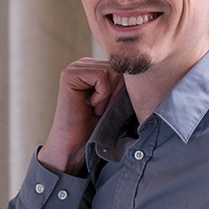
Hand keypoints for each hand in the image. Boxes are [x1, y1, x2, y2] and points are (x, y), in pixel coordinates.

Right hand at [38, 58, 123, 174]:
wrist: (76, 144)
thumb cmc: (97, 124)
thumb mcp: (115, 98)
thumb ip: (123, 81)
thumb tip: (139, 68)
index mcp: (92, 67)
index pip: (122, 66)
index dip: (121, 89)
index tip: (106, 106)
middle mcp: (82, 64)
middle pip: (117, 67)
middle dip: (114, 91)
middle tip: (99, 108)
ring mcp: (74, 68)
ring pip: (111, 71)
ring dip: (107, 95)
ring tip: (94, 107)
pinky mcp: (69, 75)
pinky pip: (101, 76)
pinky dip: (101, 95)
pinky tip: (89, 105)